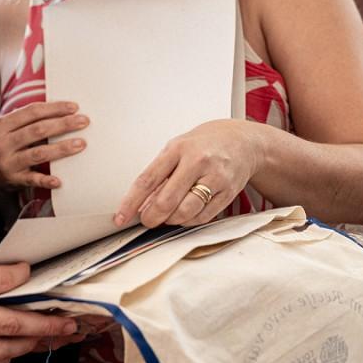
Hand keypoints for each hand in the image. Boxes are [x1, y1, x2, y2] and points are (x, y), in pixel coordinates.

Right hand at [0, 101, 88, 194]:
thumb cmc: (0, 146)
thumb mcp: (4, 129)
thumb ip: (24, 120)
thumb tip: (58, 109)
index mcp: (2, 125)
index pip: (32, 112)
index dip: (54, 108)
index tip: (74, 107)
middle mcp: (3, 143)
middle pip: (38, 130)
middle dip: (63, 124)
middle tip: (83, 121)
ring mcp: (7, 162)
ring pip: (38, 153)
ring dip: (62, 148)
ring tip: (80, 144)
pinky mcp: (12, 180)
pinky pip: (32, 180)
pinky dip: (45, 180)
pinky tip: (59, 181)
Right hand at [0, 244, 80, 362]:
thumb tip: (8, 265)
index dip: (22, 277)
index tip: (34, 272)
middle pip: (8, 324)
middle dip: (44, 322)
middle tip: (68, 320)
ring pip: (0, 350)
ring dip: (31, 344)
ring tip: (52, 336)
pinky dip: (5, 358)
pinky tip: (18, 347)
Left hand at [114, 119, 263, 228]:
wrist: (242, 141)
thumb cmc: (204, 145)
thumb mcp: (176, 149)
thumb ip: (159, 174)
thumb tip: (141, 204)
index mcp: (178, 149)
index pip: (148, 180)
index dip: (131, 202)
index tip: (120, 217)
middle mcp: (197, 162)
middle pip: (167, 200)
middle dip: (152, 217)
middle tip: (147, 220)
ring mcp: (215, 178)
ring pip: (185, 212)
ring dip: (171, 220)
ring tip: (167, 216)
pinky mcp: (228, 193)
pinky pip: (203, 217)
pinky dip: (188, 221)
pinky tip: (184, 215)